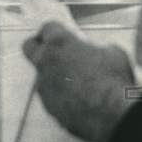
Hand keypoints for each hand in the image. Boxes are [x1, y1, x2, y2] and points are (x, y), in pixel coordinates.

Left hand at [23, 23, 133, 141]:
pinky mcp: (48, 107)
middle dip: (40, 46)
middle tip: (56, 50)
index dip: (57, 29)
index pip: (47, 27)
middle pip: (29, 47)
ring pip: (41, 74)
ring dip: (54, 74)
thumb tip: (92, 52)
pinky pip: (51, 95)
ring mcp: (44, 86)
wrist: (111, 115)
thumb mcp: (111, 51)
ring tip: (77, 81)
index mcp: (59, 42)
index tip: (64, 33)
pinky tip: (79, 99)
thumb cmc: (112, 80)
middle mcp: (45, 62)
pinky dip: (61, 95)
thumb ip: (93, 47)